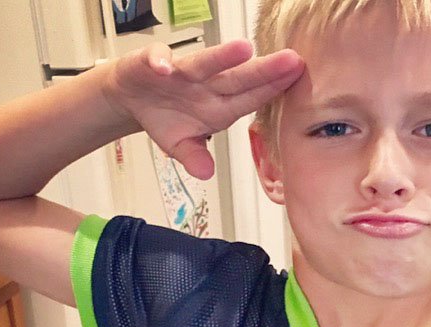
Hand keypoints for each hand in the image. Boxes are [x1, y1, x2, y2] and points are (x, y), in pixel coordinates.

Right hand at [104, 39, 303, 178]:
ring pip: (204, 63)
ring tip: (244, 50)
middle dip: (265, 70)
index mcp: (219, 107)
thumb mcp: (181, 146)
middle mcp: (206, 86)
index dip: (273, 90)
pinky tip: (165, 67)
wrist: (134, 96)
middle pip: (238, 78)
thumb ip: (194, 157)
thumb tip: (205, 173)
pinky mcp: (153, 63)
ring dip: (222, 57)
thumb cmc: (166, 117)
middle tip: (292, 60)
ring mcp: (182, 73)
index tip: (296, 81)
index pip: (251, 99)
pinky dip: (160, 62)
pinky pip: (157, 60)